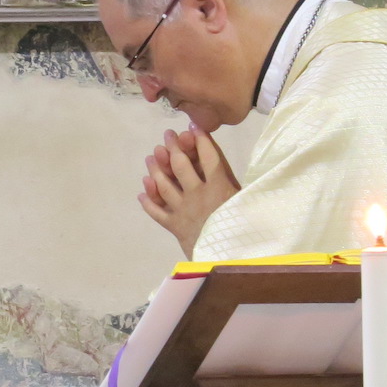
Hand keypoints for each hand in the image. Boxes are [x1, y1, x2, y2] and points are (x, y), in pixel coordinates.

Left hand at [138, 126, 239, 257]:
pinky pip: (157, 213)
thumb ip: (235, 184)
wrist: (231, 259)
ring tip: (150, 157)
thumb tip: (224, 166)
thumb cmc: (245, 229)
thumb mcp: (246, 201)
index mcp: (219, 186)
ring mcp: (183, 210)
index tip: (193, 127)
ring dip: (156, 170)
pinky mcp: (174, 226)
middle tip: (167, 135)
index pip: (209, 156)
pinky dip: (148, 203)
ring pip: (164, 185)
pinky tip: (141, 194)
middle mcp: (197, 194)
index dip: (201, 140)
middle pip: (181, 166)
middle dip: (173, 148)